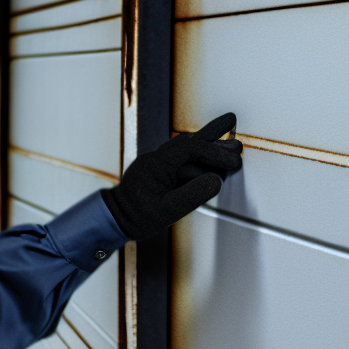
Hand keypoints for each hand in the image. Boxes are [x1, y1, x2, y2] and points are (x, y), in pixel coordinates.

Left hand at [100, 113, 242, 240]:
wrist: (114, 219)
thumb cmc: (137, 216)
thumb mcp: (168, 210)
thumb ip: (192, 195)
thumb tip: (217, 180)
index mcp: (157, 164)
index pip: (191, 149)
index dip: (214, 152)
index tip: (233, 160)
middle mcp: (156, 159)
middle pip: (189, 142)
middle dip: (213, 138)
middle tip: (234, 129)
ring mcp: (157, 164)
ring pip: (187, 151)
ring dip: (208, 147)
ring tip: (230, 143)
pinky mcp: (159, 172)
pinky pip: (181, 161)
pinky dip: (199, 159)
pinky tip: (211, 162)